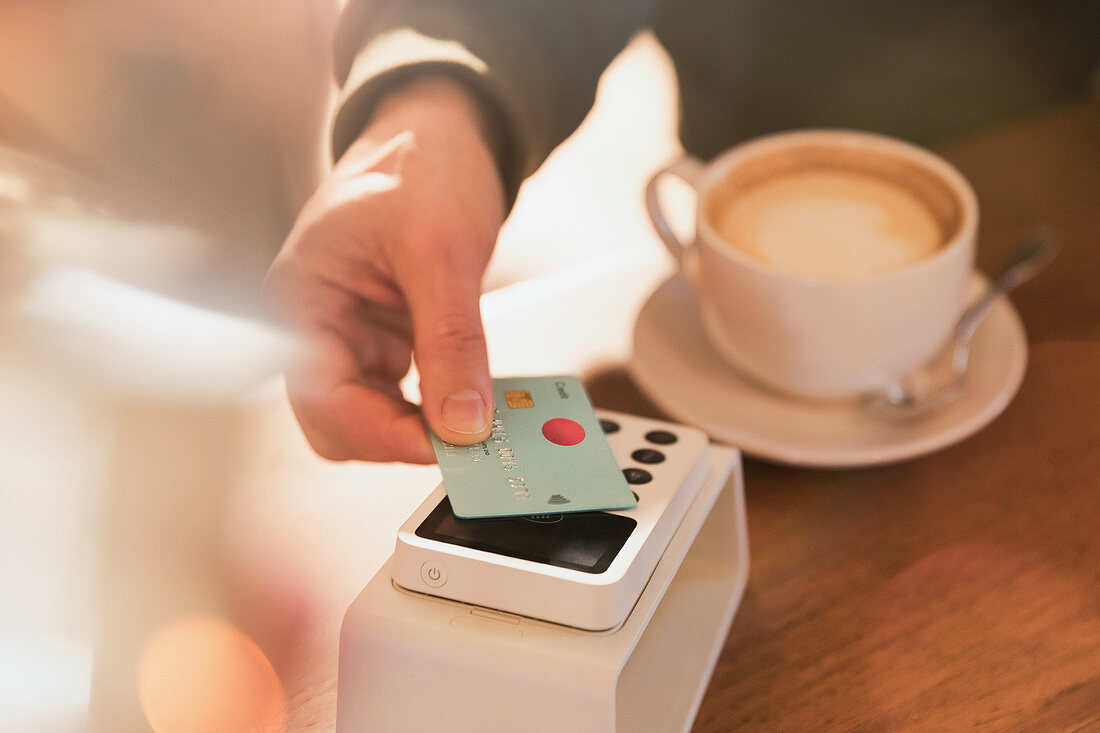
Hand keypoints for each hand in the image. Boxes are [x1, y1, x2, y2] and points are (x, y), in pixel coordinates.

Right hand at [265, 77, 504, 462]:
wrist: (441, 133)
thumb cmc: (420, 165)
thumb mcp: (440, 254)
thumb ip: (451, 343)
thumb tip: (462, 421)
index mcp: (300, 298)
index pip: (320, 395)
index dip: (380, 432)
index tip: (443, 446)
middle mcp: (317, 324)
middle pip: (339, 420)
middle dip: (398, 438)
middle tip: (465, 446)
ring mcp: (351, 335)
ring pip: (372, 415)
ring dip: (421, 427)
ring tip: (477, 429)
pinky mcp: (385, 338)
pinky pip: (404, 393)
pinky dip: (437, 405)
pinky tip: (471, 405)